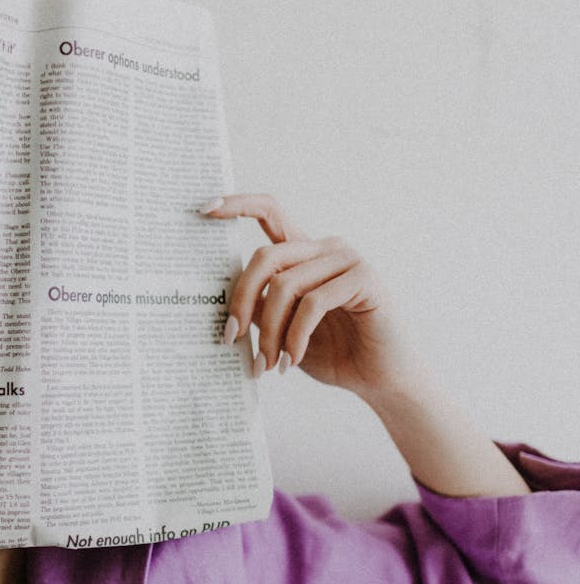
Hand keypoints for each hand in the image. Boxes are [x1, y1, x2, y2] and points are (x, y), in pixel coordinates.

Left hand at [201, 194, 418, 398]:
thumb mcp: (282, 329)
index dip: (237, 205)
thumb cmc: (332, 352)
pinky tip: (292, 360)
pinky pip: (312, 303)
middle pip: (265, 257)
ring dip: (268, 331)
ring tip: (266, 364)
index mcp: (304, 253)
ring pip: (285, 285)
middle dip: (241, 300)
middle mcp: (325, 248)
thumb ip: (258, 308)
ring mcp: (347, 260)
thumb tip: (219, 304)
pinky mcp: (365, 280)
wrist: (380, 379)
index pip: (269, 213)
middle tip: (230, 338)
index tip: (204, 207)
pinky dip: (295, 336)